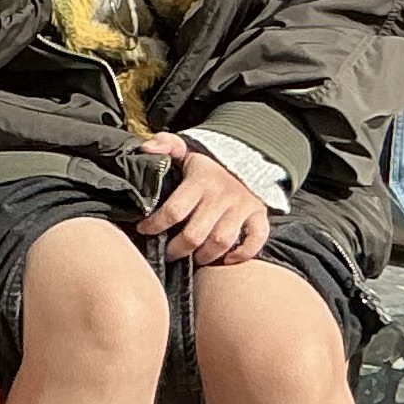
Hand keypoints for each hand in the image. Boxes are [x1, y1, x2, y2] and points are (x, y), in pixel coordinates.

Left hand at [137, 135, 268, 267]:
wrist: (246, 159)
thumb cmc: (206, 164)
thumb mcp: (184, 149)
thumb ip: (164, 144)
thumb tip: (147, 148)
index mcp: (200, 181)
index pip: (174, 210)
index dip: (155, 225)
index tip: (143, 230)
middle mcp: (222, 195)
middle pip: (195, 234)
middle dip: (177, 250)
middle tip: (167, 254)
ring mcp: (243, 207)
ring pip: (221, 241)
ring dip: (204, 256)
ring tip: (192, 259)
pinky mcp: (259, 215)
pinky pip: (256, 240)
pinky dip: (242, 254)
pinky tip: (226, 259)